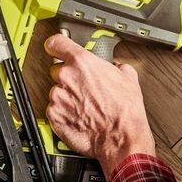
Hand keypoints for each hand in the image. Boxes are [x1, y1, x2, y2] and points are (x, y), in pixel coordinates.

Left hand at [44, 34, 155, 176]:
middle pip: (56, 69)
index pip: (56, 43)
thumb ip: (114, 65)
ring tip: (85, 106)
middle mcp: (66, 77)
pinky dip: (63, 113)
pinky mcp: (53, 115)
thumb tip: (114, 67)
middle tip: (83, 88)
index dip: (56, 45)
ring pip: (56, 91)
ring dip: (67, 97)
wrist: (120, 137)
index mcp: (82, 63)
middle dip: (68, 77)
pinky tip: (79, 116)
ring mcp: (58, 97)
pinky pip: (54, 109)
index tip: (56, 48)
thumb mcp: (128, 77)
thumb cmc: (124, 111)